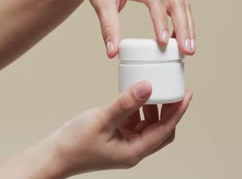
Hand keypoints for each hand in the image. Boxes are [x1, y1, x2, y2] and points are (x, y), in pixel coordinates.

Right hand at [47, 81, 192, 176]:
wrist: (54, 155)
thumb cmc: (74, 144)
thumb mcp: (102, 119)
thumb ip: (126, 103)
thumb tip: (148, 86)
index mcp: (134, 151)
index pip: (166, 130)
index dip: (178, 111)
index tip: (187, 93)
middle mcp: (133, 149)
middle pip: (162, 129)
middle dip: (170, 110)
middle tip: (173, 89)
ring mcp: (126, 145)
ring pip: (149, 126)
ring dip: (154, 109)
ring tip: (155, 89)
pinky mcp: (118, 138)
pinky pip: (136, 122)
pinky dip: (139, 110)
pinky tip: (135, 97)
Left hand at [62, 0, 195, 57]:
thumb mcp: (100, 2)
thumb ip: (108, 27)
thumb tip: (113, 52)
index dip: (161, 22)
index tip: (164, 42)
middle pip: (176, 1)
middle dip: (183, 27)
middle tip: (187, 50)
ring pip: (180, 3)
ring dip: (186, 26)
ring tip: (188, 49)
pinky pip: (176, 5)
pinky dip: (181, 21)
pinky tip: (179, 38)